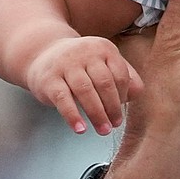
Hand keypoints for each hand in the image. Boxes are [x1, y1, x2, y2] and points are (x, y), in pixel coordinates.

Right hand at [26, 36, 142, 136]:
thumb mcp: (103, 62)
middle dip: (112, 107)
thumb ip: (122, 75)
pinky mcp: (49, 79)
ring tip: (103, 130)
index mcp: (104, 48)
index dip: (123, 95)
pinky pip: (63, 100)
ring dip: (96, 114)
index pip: (120, 74)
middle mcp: (86, 53)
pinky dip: (73, 116)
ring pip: (85, 91)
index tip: (122, 111)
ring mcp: (66, 65)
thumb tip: (137, 93)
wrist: (43, 54)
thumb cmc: (81, 63)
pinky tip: (80, 129)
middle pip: (104, 83)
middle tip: (115, 125)